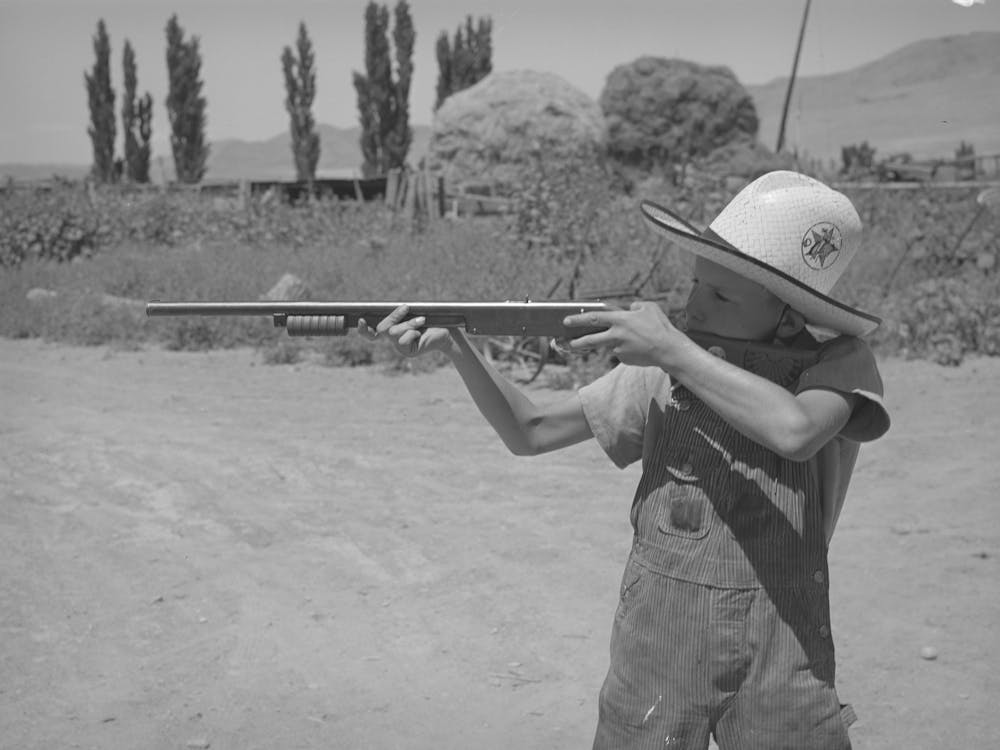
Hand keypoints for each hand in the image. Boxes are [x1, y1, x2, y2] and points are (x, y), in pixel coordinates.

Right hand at [358, 304, 453, 357]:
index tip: (360, 320)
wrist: (447, 331)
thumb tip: (394, 309)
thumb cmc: (431, 320)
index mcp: (393, 330)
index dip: (364, 330)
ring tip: (422, 320)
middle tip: (407, 308)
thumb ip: (401, 314)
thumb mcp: (413, 314)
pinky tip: (421, 333)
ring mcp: (400, 348)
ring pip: (394, 333)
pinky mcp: (408, 352)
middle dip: (394, 317)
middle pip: (382, 329)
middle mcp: (394, 340)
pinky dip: (413, 332)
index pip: (372, 332)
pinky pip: (403, 340)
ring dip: (409, 323)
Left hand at [563, 301, 684, 367]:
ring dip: (602, 344)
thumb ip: (635, 306)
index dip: (579, 319)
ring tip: (600, 343)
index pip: (594, 318)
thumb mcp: (649, 308)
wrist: (669, 350)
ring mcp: (620, 349)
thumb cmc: (660, 326)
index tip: (566, 321)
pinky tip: (638, 347)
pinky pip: (620, 351)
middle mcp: (617, 335)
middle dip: (576, 341)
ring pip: (608, 345)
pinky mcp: (624, 359)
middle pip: (591, 339)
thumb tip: (629, 308)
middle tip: (565, 342)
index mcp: (621, 320)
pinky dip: (625, 348)